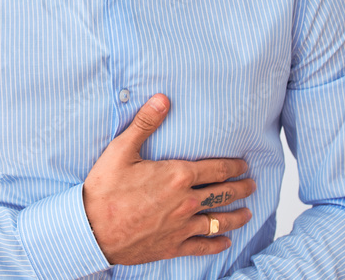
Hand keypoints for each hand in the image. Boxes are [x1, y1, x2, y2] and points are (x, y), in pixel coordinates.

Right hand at [81, 94, 254, 265]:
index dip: (234, 166)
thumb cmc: (105, 188)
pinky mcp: (173, 246)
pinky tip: (225, 242)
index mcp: (176, 175)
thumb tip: (163, 98)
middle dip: (241, 189)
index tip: (244, 165)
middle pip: (223, 194)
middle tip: (252, 185)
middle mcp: (186, 202)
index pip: (216, 169)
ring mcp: (181, 226)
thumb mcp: (121, 149)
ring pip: (219, 221)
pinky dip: (218, 244)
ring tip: (248, 213)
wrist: (92, 229)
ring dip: (236, 216)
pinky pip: (203, 246)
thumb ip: (145, 123)